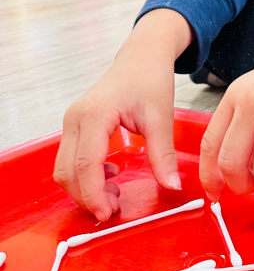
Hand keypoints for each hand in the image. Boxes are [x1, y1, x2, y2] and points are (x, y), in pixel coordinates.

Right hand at [53, 10, 191, 221]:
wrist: (142, 57)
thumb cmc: (150, 80)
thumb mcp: (161, 118)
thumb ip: (162, 154)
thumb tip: (172, 186)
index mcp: (96, 114)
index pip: (86, 164)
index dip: (94, 194)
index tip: (109, 213)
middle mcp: (76, 118)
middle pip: (68, 171)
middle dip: (87, 196)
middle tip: (114, 209)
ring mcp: (71, 121)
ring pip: (64, 168)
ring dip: (85, 187)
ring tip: (115, 193)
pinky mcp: (74, 125)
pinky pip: (70, 158)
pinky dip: (84, 175)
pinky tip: (111, 174)